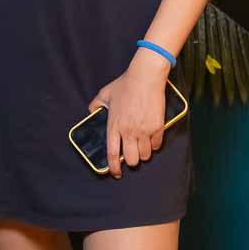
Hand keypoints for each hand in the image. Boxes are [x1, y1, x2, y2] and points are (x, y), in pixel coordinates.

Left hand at [85, 51, 169, 177]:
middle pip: (131, 159)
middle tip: (132, 156)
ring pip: (145, 155)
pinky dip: (154, 145)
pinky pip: (157, 145)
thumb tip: (91, 112)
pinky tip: (152, 140)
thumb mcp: (105, 93)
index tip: (116, 172)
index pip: (112, 154)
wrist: (145, 77)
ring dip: (144, 154)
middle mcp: (128, 131)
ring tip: (142, 148)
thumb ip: (96, 104)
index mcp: (114, 126)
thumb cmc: (125, 84)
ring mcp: (143, 130)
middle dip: (132, 161)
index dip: (114, 167)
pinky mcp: (157, 127)